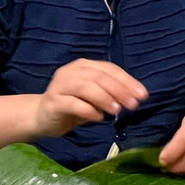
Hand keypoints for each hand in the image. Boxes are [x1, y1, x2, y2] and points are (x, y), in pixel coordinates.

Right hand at [33, 59, 147, 137]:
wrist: (41, 117)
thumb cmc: (73, 105)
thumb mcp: (95, 97)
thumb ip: (111, 92)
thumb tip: (135, 96)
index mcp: (84, 66)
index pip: (110, 69)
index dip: (128, 81)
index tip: (143, 95)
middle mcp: (71, 71)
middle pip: (99, 77)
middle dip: (119, 90)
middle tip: (133, 104)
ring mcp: (60, 85)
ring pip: (85, 87)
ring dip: (105, 98)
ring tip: (117, 111)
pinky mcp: (53, 101)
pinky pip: (72, 104)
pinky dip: (88, 110)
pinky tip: (99, 118)